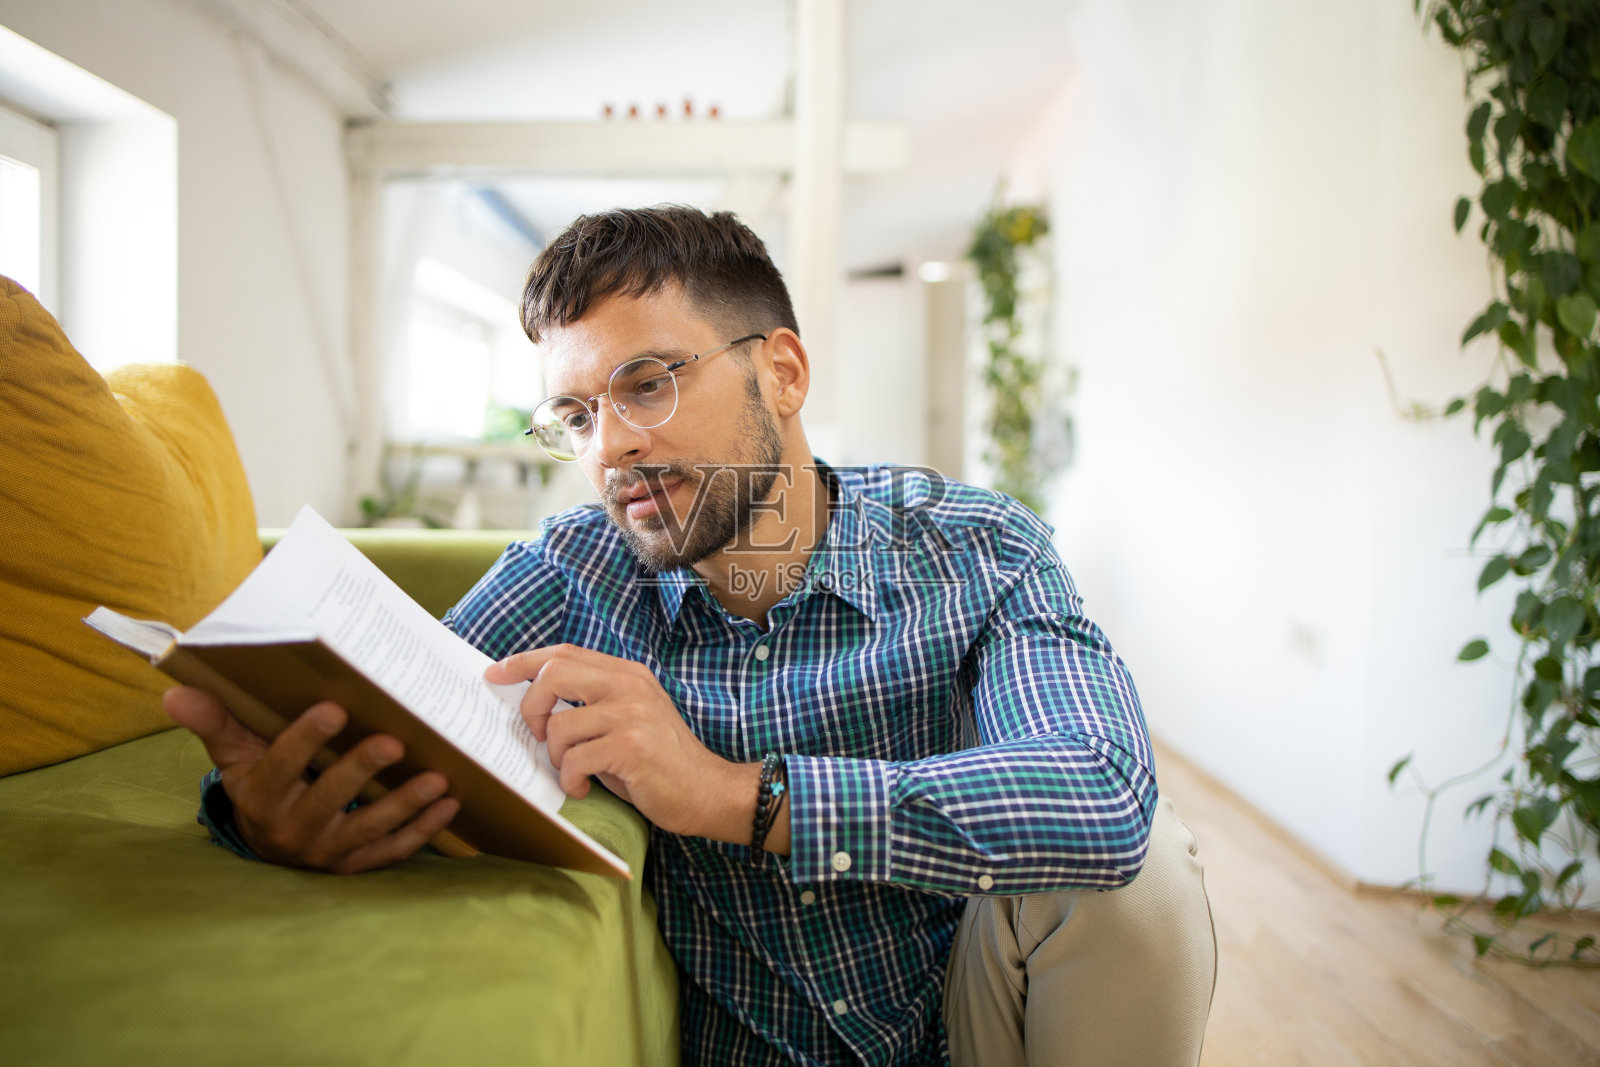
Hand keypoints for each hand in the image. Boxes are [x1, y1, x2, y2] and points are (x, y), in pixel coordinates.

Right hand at [163, 686, 460, 873]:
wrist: (268, 838)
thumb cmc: (258, 779)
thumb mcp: (233, 753)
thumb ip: (214, 720)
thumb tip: (174, 691)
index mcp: (260, 797)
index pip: (281, 765)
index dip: (304, 740)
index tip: (333, 707)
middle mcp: (291, 830)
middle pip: (328, 799)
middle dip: (360, 770)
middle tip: (393, 741)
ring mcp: (326, 851)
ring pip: (368, 828)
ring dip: (404, 804)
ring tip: (438, 778)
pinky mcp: (355, 865)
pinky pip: (392, 851)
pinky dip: (424, 829)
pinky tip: (450, 804)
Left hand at [485, 645, 743, 840]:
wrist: (707, 791)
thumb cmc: (661, 762)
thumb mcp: (630, 718)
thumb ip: (593, 703)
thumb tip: (536, 704)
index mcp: (627, 674)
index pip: (565, 653)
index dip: (524, 661)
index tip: (495, 673)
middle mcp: (629, 685)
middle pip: (553, 674)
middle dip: (530, 708)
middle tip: (536, 736)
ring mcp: (631, 713)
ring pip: (558, 726)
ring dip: (555, 757)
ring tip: (574, 772)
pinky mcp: (630, 746)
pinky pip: (574, 759)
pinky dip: (570, 780)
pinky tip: (584, 788)